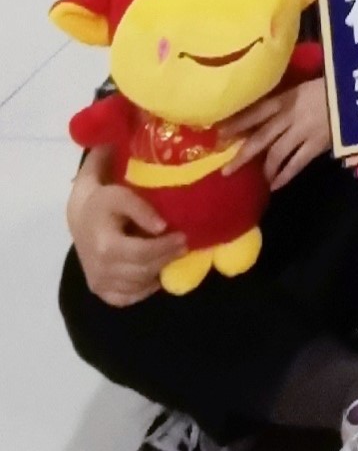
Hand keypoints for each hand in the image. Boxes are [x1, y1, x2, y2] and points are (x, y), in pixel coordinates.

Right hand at [67, 152, 181, 307]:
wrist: (78, 218)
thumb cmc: (102, 197)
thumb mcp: (114, 185)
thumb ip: (125, 180)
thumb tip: (126, 153)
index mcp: (101, 236)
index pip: (134, 246)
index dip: (157, 242)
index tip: (170, 230)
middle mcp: (97, 260)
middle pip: (141, 265)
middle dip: (167, 254)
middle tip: (186, 241)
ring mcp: (98, 277)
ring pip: (138, 281)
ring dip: (160, 269)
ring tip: (176, 253)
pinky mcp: (101, 289)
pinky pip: (128, 296)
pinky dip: (145, 287)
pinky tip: (155, 272)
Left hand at [217, 76, 331, 189]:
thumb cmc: (338, 83)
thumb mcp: (310, 85)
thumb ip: (292, 97)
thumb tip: (272, 111)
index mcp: (287, 97)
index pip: (255, 112)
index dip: (236, 124)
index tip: (218, 135)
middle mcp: (289, 115)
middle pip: (260, 137)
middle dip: (242, 155)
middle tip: (226, 170)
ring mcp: (303, 131)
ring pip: (276, 153)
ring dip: (265, 169)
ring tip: (259, 179)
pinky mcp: (317, 145)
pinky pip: (296, 163)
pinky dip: (285, 175)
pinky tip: (276, 185)